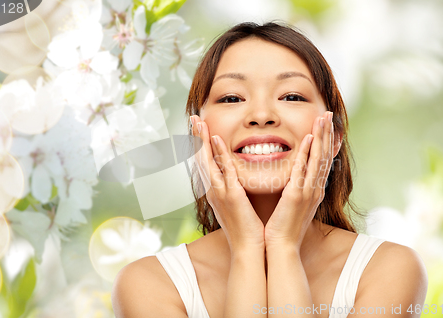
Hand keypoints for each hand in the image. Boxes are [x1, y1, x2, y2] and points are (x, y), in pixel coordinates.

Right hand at [191, 115, 264, 252]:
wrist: (248, 249)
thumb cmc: (245, 229)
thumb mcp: (236, 206)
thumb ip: (234, 191)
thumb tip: (236, 181)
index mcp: (216, 192)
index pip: (205, 164)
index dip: (201, 146)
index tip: (200, 129)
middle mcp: (214, 190)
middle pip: (200, 159)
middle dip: (196, 138)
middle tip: (194, 118)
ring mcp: (220, 192)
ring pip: (206, 161)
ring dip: (202, 140)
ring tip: (199, 122)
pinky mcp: (232, 195)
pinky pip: (223, 170)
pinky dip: (218, 154)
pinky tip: (215, 139)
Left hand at [264, 111, 335, 250]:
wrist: (281, 245)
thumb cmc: (285, 226)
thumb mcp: (294, 205)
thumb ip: (296, 189)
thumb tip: (295, 179)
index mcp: (314, 190)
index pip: (323, 161)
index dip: (327, 142)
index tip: (327, 125)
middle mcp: (315, 189)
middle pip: (325, 155)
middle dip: (327, 133)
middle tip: (327, 114)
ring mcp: (308, 192)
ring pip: (318, 158)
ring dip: (321, 137)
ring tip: (322, 118)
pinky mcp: (297, 195)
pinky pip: (303, 170)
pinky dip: (307, 153)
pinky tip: (308, 138)